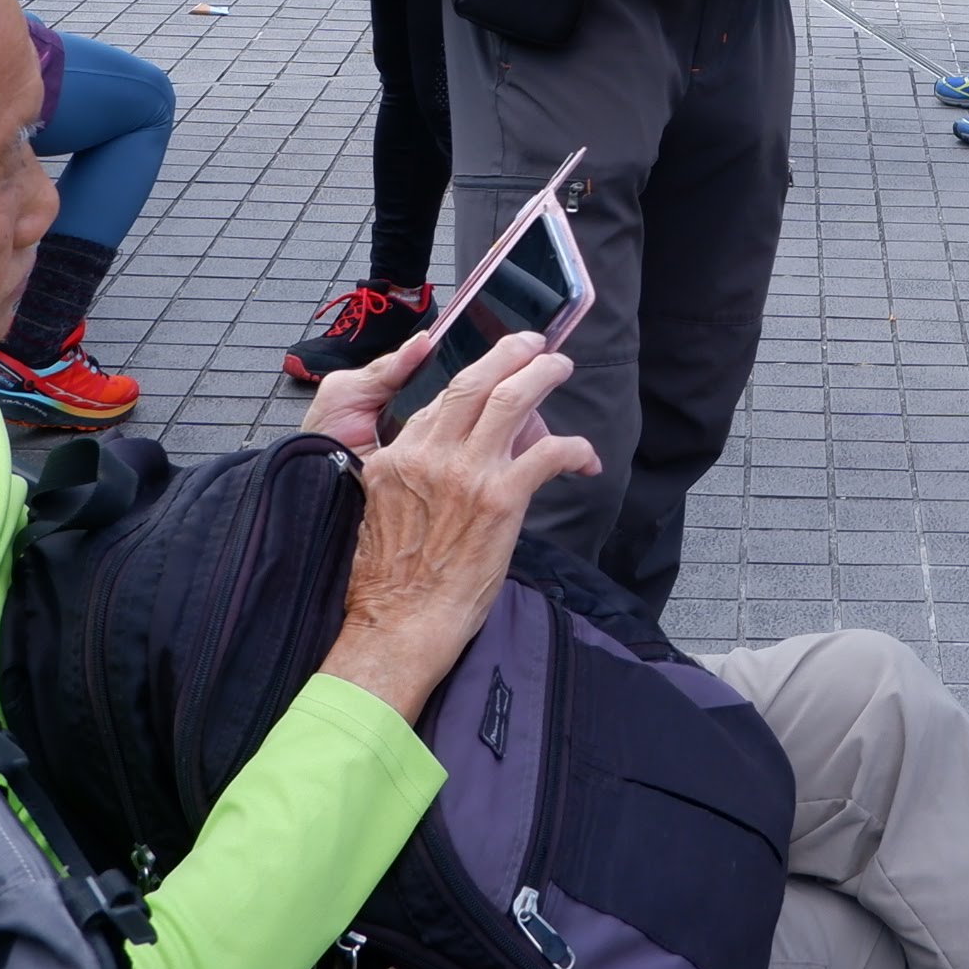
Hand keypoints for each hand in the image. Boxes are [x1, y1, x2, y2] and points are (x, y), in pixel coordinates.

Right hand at [317, 332, 597, 720]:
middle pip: (475, 381)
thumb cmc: (390, 582)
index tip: (495, 372)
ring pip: (513, 399)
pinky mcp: (501, 499)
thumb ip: (414, 475)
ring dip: (543, 376)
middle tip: (533, 344)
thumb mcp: (382, 512)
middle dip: (510, 353)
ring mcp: (466, 474)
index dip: (474, 380)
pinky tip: (585, 459)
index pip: (440, 400)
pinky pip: (550, 453)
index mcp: (395, 458)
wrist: (399, 625)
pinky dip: (575, 448)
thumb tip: (456, 457)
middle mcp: (428, 455)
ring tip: (561, 368)